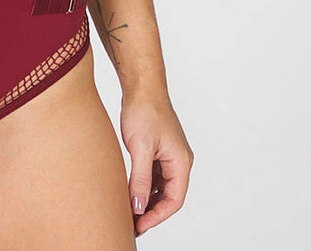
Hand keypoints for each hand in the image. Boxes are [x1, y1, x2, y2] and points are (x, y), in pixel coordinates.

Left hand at [120, 90, 193, 236]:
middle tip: (132, 223)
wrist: (141, 86)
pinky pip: (154, 175)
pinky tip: (130, 191)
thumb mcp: (140, 148)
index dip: (157, 216)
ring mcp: (169, 155)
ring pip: (160, 187)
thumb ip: (140, 179)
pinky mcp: (159, 150)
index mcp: (181, 162)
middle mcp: (179, 161)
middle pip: (168, 196)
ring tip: (129, 211)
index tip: (139, 225)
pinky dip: (144, 185)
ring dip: (147, 199)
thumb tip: (138, 207)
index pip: (174, 200)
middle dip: (151, 211)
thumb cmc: (144, 111)